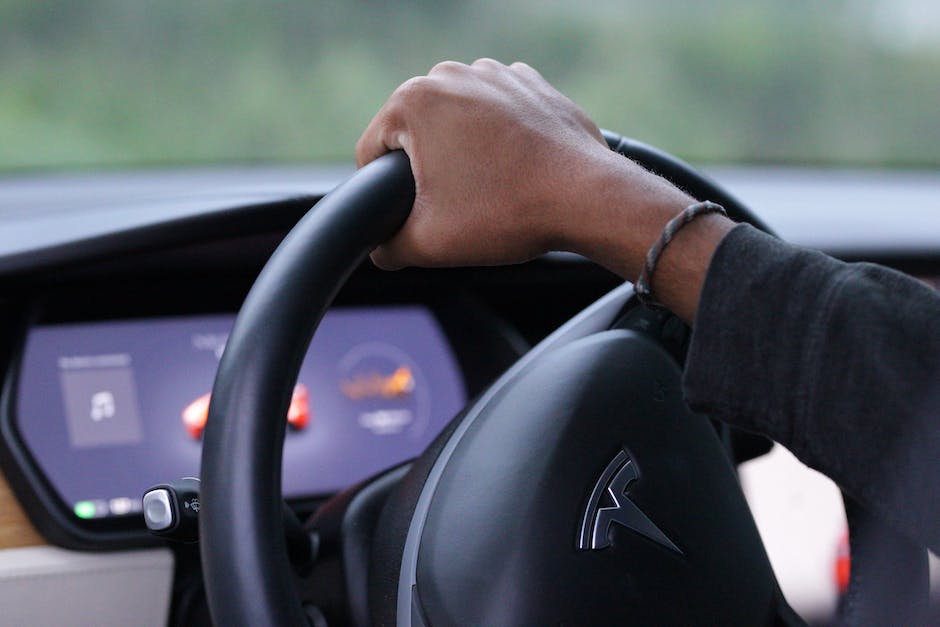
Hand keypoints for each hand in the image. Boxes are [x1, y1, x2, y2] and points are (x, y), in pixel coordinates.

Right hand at [356, 59, 734, 322]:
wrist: (586, 198)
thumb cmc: (508, 212)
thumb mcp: (430, 242)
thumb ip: (389, 248)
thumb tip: (382, 251)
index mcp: (414, 101)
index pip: (372, 151)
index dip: (381, 190)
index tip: (410, 212)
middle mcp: (452, 75)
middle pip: (415, 133)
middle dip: (427, 168)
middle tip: (456, 204)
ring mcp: (495, 74)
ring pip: (457, 123)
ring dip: (463, 152)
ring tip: (488, 189)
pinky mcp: (530, 85)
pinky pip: (497, 116)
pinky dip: (499, 140)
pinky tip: (515, 171)